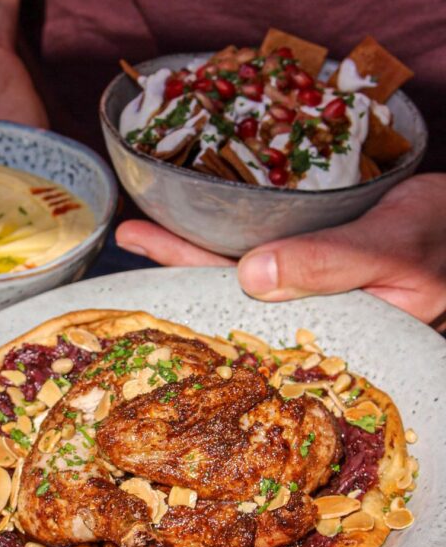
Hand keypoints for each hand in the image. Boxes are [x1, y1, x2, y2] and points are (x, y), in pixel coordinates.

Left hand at [116, 174, 445, 326]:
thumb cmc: (442, 240)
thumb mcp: (393, 253)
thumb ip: (330, 265)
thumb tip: (253, 276)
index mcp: (322, 338)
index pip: (248, 332)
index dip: (198, 315)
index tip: (151, 299)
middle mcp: (303, 313)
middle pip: (229, 298)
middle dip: (177, 276)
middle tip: (132, 242)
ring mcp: (302, 282)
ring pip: (237, 266)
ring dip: (190, 245)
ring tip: (142, 226)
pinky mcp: (306, 251)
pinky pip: (259, 238)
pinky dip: (228, 223)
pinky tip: (197, 208)